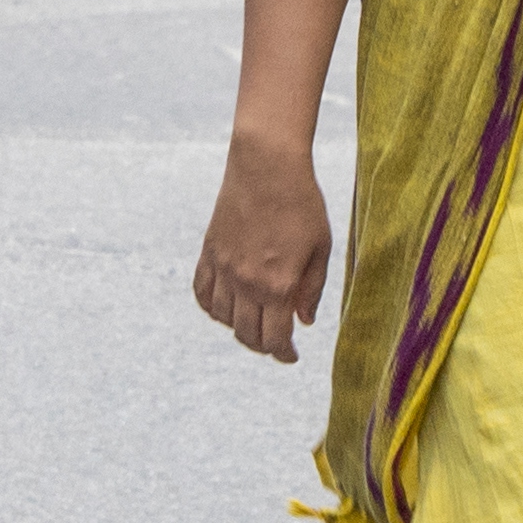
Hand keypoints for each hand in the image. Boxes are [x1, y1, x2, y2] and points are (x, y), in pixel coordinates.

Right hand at [193, 133, 332, 364]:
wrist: (267, 166)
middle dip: (263, 346)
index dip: (283, 354)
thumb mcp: (321, 248)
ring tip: (255, 321)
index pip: (275, 339)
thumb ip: (312, 289)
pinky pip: (202, 293)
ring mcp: (224, 268)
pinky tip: (226, 305)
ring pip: (223, 318)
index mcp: (278, 285)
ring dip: (239, 328)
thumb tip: (304, 322)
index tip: (291, 356)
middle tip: (275, 342)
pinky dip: (212, 307)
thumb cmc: (302, 204)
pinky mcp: (209, 252)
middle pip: (247, 335)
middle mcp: (246, 283)